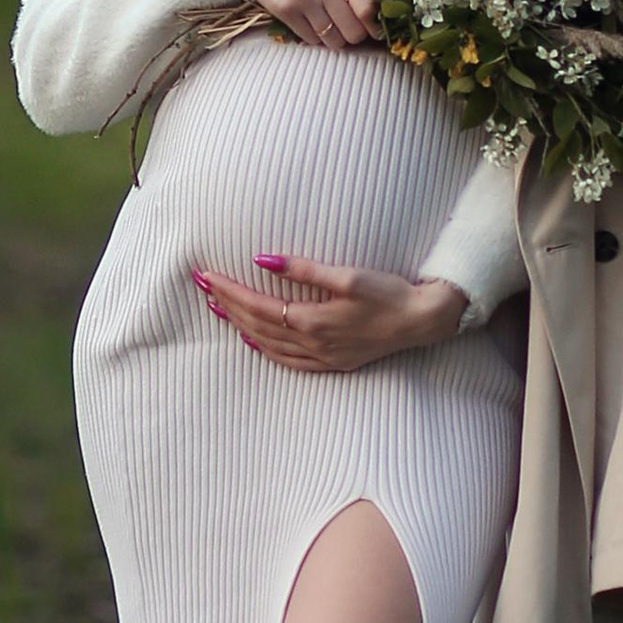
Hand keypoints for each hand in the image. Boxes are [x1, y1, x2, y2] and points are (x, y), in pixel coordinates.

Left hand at [193, 254, 466, 372]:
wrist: (420, 322)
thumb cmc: (388, 293)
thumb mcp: (347, 275)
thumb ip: (303, 269)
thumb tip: (263, 259)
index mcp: (312, 321)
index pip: (257, 306)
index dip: (229, 292)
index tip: (207, 277)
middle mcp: (311, 343)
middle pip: (256, 326)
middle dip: (227, 306)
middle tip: (202, 288)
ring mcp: (321, 357)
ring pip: (268, 344)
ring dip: (240, 327)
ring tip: (218, 311)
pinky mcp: (332, 363)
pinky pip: (287, 361)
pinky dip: (265, 350)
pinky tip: (253, 341)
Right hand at [236, 0, 381, 49]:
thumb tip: (374, 13)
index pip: (368, 8)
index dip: (374, 25)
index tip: (374, 29)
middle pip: (353, 30)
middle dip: (357, 35)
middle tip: (353, 31)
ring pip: (333, 40)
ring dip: (337, 39)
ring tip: (334, 29)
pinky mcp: (285, 10)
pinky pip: (311, 39)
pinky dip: (317, 37)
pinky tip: (316, 25)